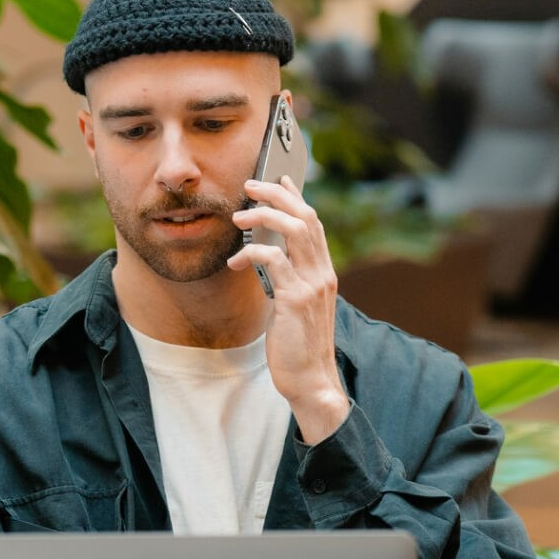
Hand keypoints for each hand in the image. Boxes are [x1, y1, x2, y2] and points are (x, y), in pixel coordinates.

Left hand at [228, 175, 349, 443]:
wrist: (311, 380)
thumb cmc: (298, 346)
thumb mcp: (295, 306)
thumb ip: (288, 280)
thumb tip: (267, 258)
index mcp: (323, 273)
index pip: (313, 222)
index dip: (296, 196)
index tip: (278, 178)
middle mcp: (322, 273)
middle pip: (304, 217)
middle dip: (277, 194)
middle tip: (250, 185)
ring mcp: (312, 284)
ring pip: (292, 230)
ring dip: (263, 215)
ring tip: (238, 214)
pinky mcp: (295, 299)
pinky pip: (272, 260)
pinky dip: (251, 252)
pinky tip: (235, 261)